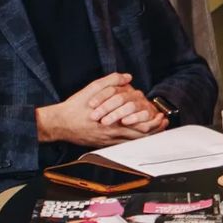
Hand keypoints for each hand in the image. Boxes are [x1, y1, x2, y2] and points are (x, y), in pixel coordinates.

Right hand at [36, 74, 166, 146]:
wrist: (58, 123)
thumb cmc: (75, 107)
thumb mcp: (92, 89)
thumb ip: (111, 81)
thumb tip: (127, 77)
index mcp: (112, 121)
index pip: (140, 125)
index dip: (154, 122)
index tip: (161, 116)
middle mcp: (112, 134)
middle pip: (141, 136)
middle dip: (155, 130)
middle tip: (164, 123)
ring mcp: (108, 141)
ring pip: (134, 142)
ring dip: (147, 135)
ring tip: (157, 129)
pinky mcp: (103, 144)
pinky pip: (124, 145)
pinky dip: (135, 140)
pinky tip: (140, 134)